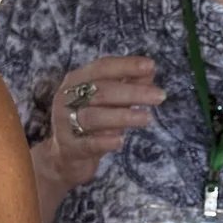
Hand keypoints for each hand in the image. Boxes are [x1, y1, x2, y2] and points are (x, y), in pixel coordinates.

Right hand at [36, 56, 163, 192]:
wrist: (64, 157)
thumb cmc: (90, 123)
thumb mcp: (108, 102)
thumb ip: (126, 85)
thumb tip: (149, 70)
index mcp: (76, 81)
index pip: (102, 67)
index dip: (126, 66)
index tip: (150, 65)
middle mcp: (67, 98)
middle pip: (101, 92)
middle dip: (132, 92)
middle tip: (158, 96)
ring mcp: (65, 123)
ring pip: (94, 117)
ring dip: (122, 116)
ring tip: (146, 118)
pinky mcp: (69, 148)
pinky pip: (87, 144)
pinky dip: (104, 142)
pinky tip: (120, 141)